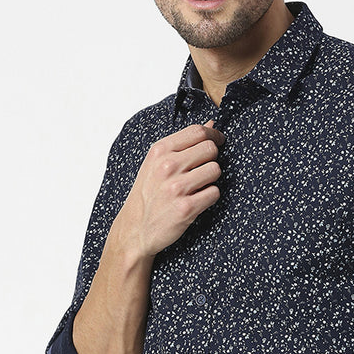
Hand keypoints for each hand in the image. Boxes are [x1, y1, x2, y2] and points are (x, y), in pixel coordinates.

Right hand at [115, 120, 225, 258]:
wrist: (135, 229)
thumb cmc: (148, 194)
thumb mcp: (156, 163)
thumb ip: (183, 143)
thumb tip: (212, 124)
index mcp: (160, 151)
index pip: (198, 131)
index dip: (214, 135)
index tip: (218, 141)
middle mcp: (167, 166)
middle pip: (211, 149)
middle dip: (212, 159)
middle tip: (202, 171)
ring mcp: (177, 187)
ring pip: (216, 170)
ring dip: (211, 180)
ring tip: (196, 187)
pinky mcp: (186, 208)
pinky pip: (214, 193)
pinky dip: (209, 198)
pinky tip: (196, 201)